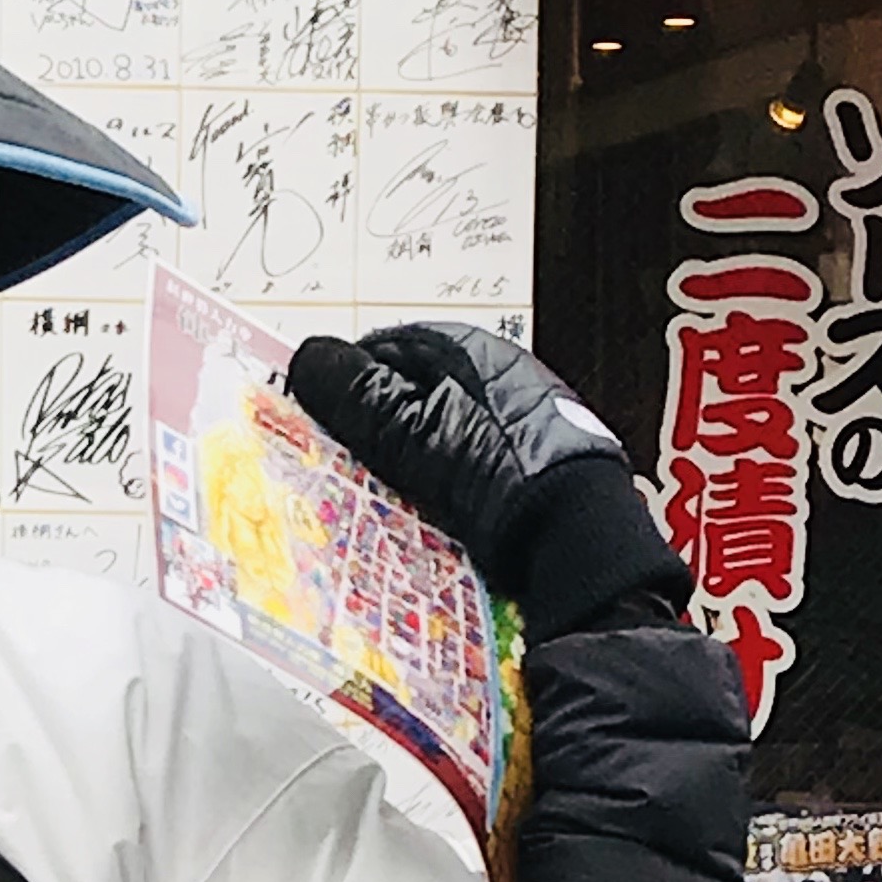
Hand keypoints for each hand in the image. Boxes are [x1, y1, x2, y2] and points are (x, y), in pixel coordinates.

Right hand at [283, 322, 675, 635]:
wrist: (575, 532)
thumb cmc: (498, 470)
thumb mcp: (415, 432)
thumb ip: (360, 397)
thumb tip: (307, 361)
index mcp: (465, 349)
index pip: (384, 351)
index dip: (346, 386)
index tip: (322, 422)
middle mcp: (497, 372)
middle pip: (414, 393)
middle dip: (381, 428)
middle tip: (351, 466)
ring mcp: (521, 416)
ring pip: (442, 431)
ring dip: (413, 460)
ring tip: (392, 497)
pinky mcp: (534, 459)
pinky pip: (473, 464)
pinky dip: (449, 482)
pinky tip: (441, 512)